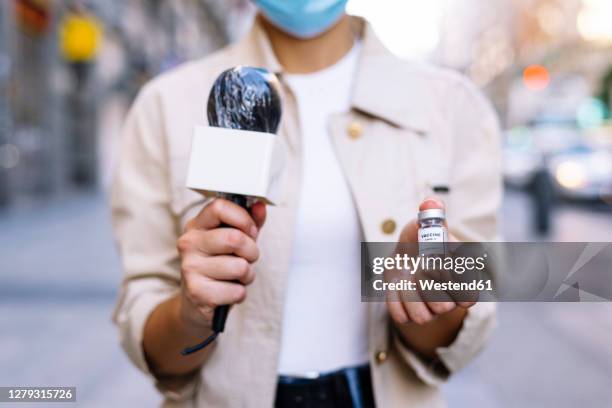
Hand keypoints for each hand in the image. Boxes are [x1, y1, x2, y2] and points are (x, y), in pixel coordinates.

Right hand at [176, 198, 265, 331]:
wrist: (196, 303)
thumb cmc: (219, 266)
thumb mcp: (234, 242)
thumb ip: (249, 222)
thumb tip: (260, 206)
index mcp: (196, 225)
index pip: (219, 207)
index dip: (243, 219)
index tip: (250, 231)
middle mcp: (189, 243)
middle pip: (235, 238)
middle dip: (251, 252)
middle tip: (246, 259)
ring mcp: (190, 268)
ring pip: (240, 267)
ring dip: (247, 275)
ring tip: (235, 277)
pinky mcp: (197, 292)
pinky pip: (237, 291)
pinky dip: (239, 294)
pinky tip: (227, 292)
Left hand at [386, 198, 475, 325]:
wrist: (407, 256)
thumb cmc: (424, 239)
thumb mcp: (429, 224)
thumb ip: (432, 213)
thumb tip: (430, 202)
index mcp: (463, 279)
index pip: (468, 296)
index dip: (451, 281)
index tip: (437, 262)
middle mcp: (449, 299)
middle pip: (443, 307)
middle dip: (426, 284)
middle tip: (419, 267)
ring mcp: (430, 310)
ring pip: (422, 317)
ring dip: (408, 293)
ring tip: (405, 275)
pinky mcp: (409, 314)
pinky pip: (402, 317)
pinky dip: (394, 300)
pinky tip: (395, 284)